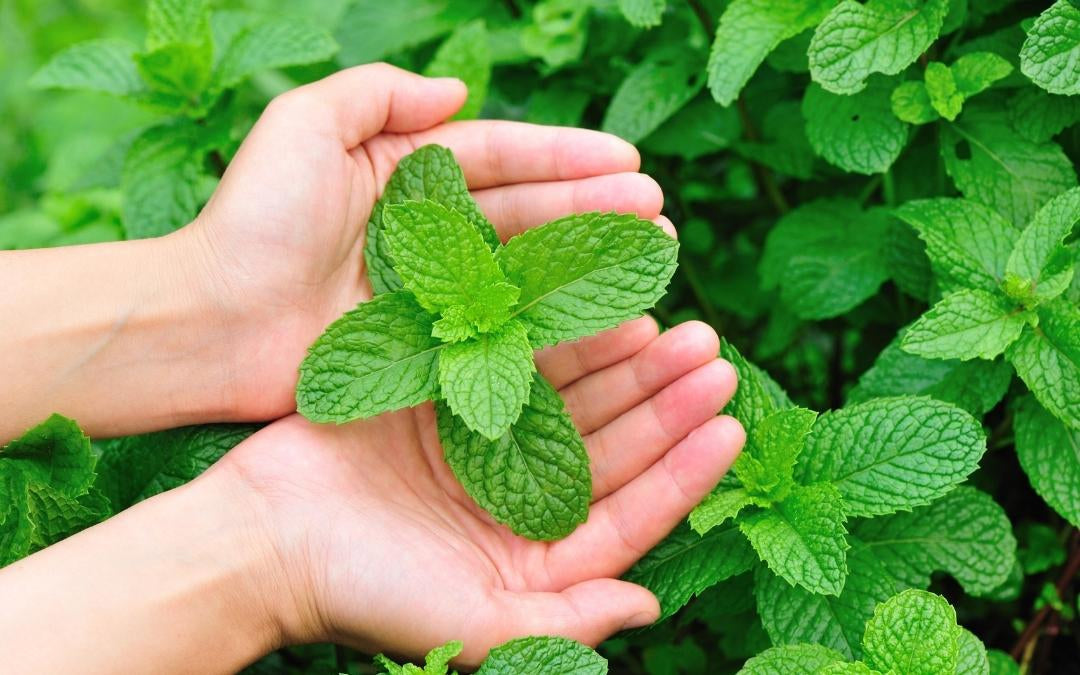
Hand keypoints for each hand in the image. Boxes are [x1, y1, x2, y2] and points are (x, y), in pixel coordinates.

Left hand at [184, 63, 669, 420]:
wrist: (211, 322)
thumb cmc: (254, 221)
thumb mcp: (303, 125)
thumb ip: (377, 93)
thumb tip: (457, 90)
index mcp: (403, 171)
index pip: (501, 156)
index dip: (566, 157)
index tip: (629, 164)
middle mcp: (426, 228)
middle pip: (527, 210)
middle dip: (595, 210)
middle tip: (659, 216)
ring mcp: (430, 289)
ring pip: (524, 267)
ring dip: (587, 261)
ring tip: (652, 257)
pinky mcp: (427, 342)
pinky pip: (500, 325)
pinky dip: (551, 319)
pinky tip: (601, 316)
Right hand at [216, 318, 741, 664]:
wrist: (260, 540)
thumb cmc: (363, 593)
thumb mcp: (469, 626)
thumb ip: (564, 626)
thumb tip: (649, 608)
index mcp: (536, 557)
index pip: (632, 510)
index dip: (685, 468)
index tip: (729, 423)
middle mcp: (519, 498)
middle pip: (613, 443)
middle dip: (665, 399)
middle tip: (710, 349)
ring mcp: (484, 446)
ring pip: (573, 396)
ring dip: (622, 359)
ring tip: (668, 321)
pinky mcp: (444, 400)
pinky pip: (513, 361)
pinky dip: (553, 336)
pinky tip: (591, 305)